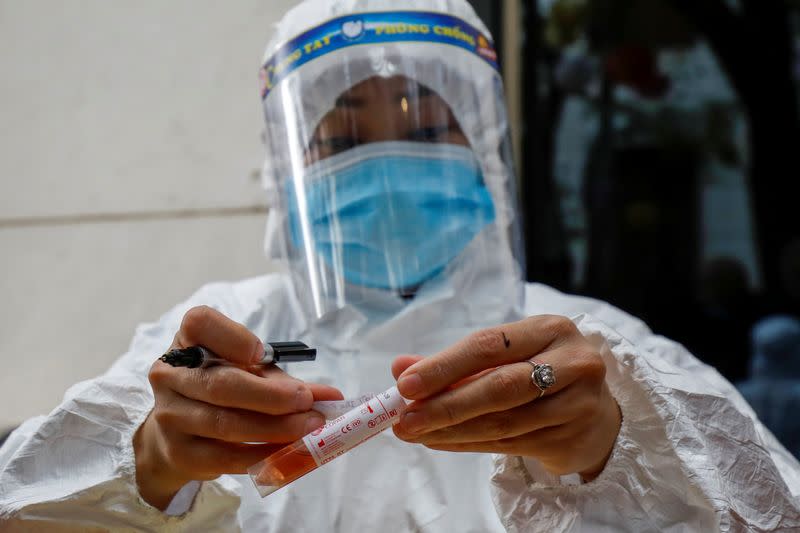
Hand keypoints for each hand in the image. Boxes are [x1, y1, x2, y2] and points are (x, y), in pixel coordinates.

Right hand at [134, 306, 341, 509]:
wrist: (177, 433)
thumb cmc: (220, 389)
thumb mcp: (249, 374)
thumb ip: (285, 381)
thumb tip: (331, 397)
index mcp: (187, 340)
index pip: (201, 323)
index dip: (233, 339)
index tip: (261, 354)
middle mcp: (169, 375)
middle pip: (221, 384)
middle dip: (271, 396)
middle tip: (308, 403)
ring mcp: (169, 415)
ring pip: (225, 423)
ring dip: (275, 428)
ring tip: (309, 428)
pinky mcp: (178, 452)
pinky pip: (224, 456)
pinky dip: (261, 455)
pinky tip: (287, 452)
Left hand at [392, 315, 620, 479]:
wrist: (597, 413)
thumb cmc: (541, 372)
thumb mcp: (507, 355)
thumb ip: (454, 362)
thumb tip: (400, 367)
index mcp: (551, 329)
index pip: (490, 345)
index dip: (445, 366)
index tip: (406, 384)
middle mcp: (572, 363)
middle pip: (499, 386)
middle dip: (445, 404)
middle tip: (404, 418)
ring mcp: (576, 404)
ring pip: (501, 421)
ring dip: (450, 430)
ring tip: (414, 433)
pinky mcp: (571, 438)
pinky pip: (508, 444)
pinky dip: (467, 444)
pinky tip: (439, 442)